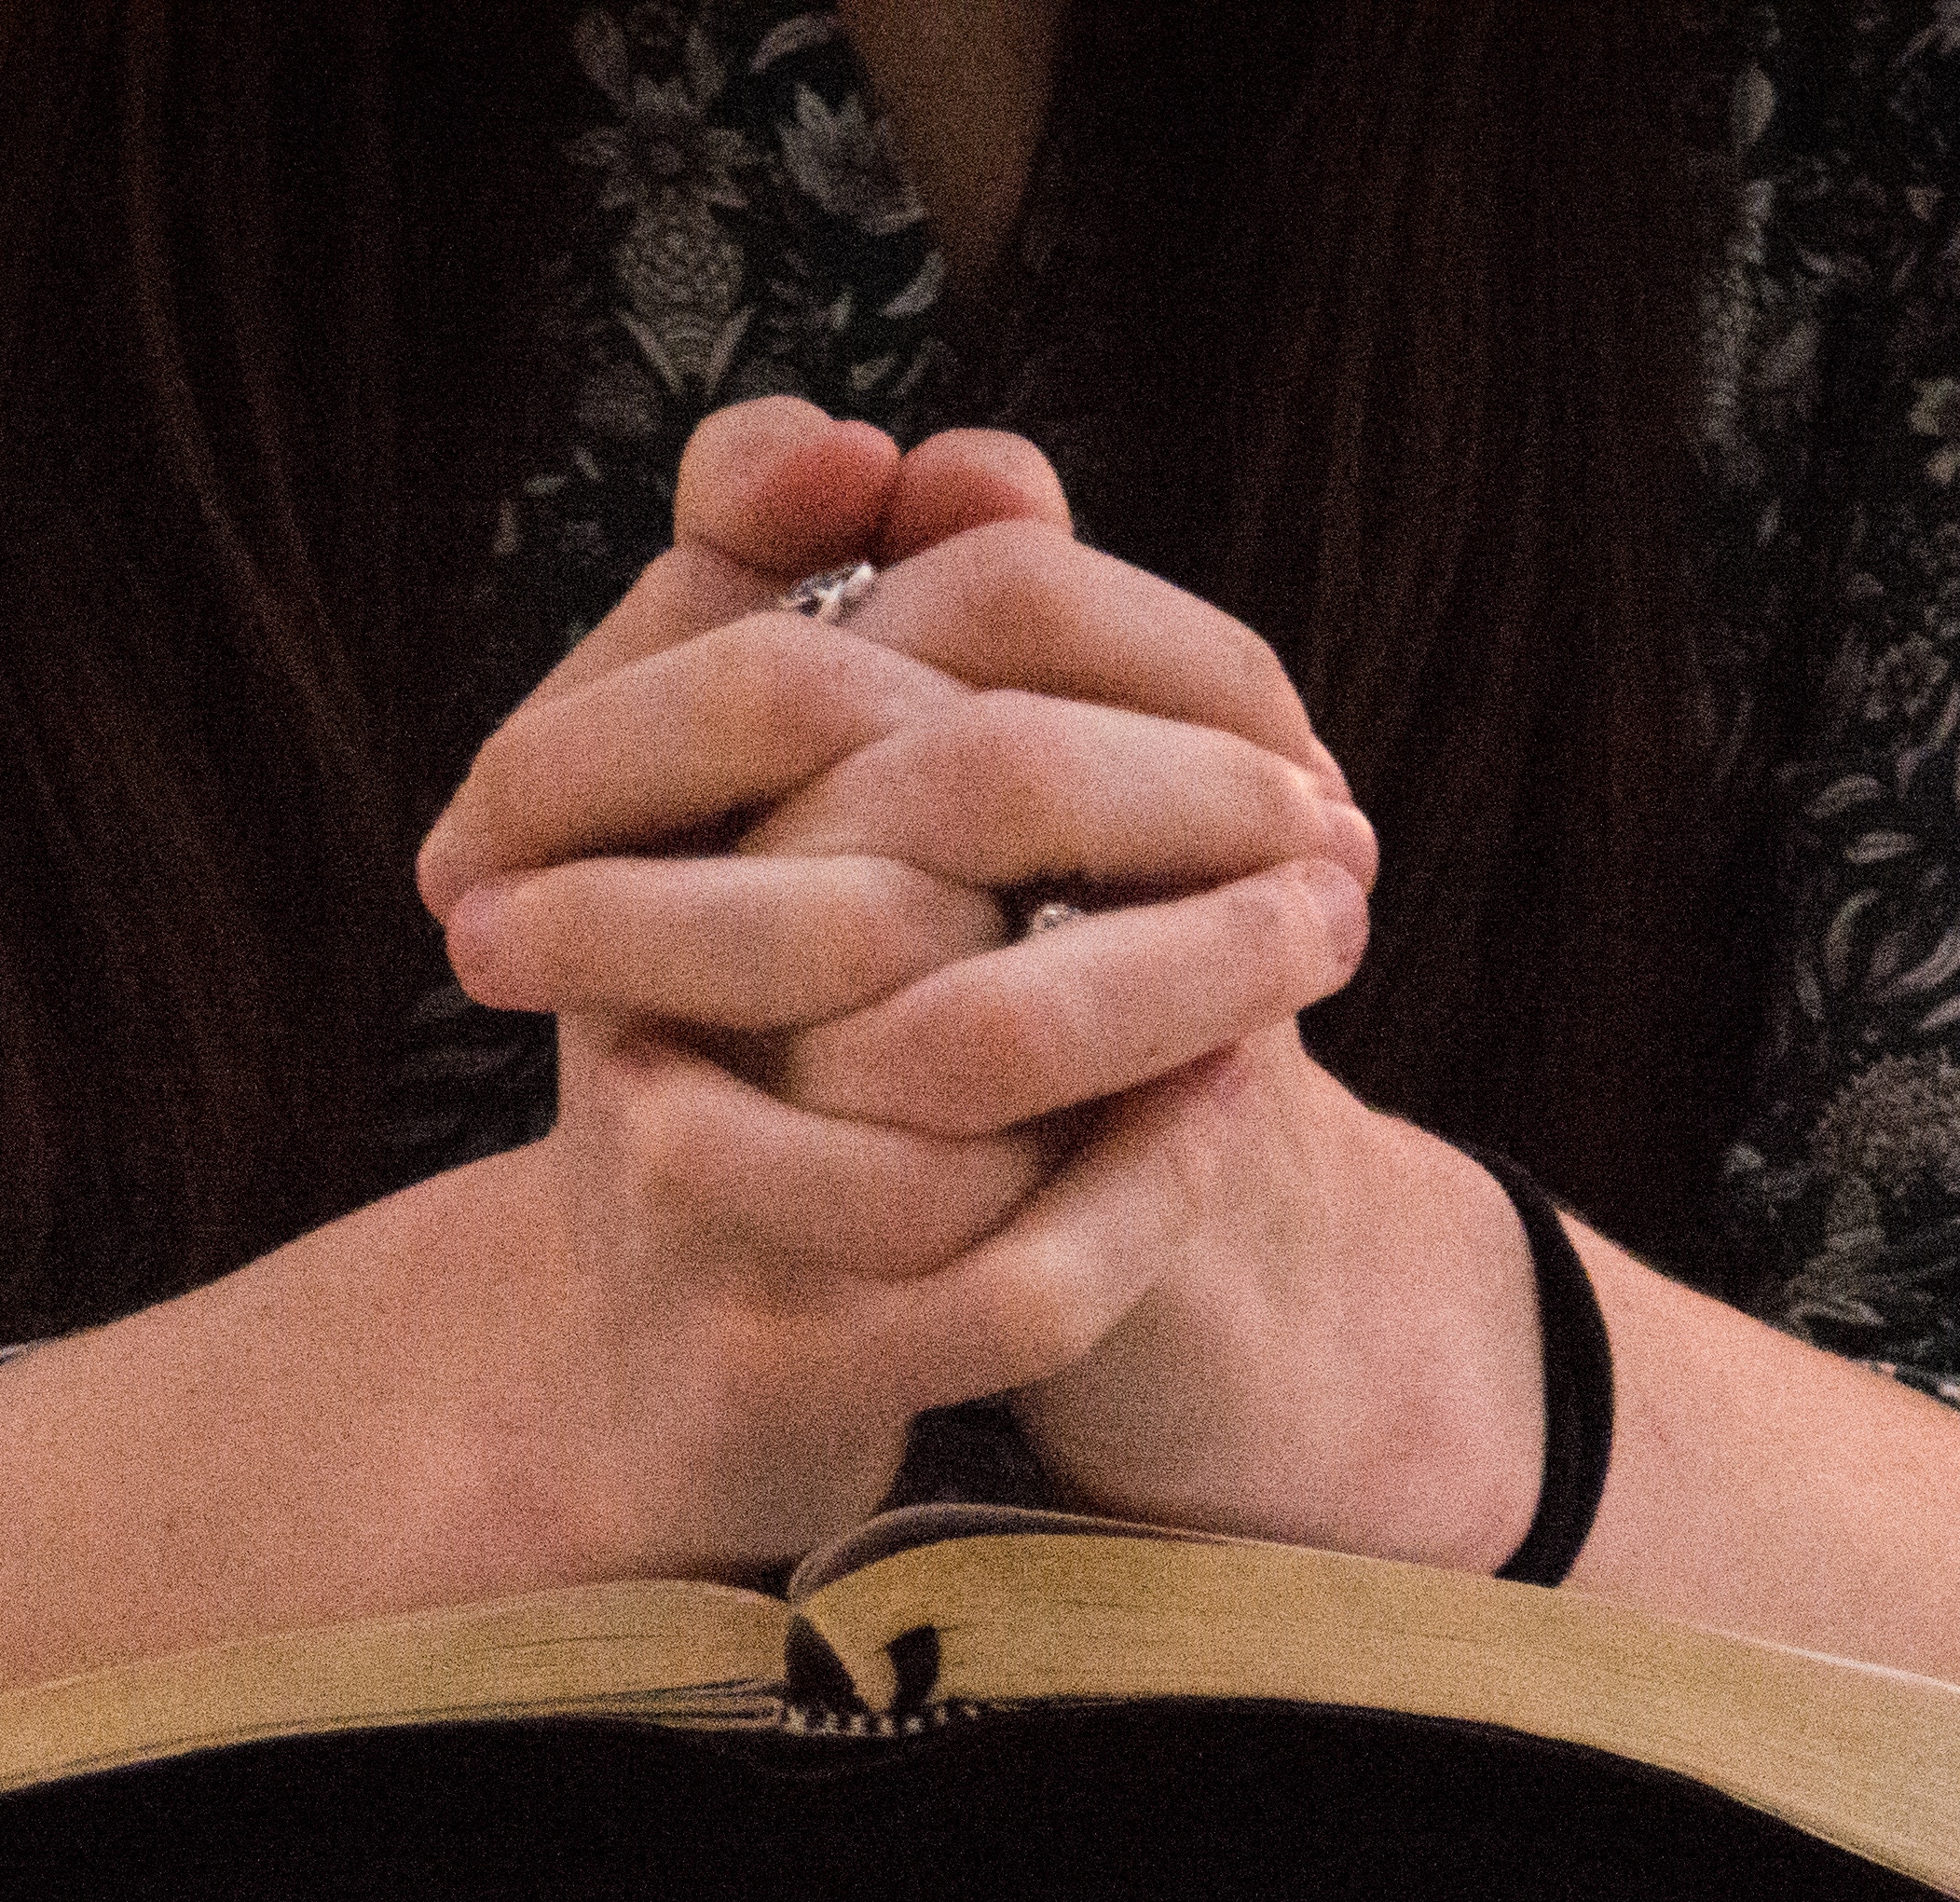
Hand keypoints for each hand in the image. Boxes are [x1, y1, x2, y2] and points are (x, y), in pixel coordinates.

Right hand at [410, 407, 1375, 1576]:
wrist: (653, 1378)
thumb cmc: (760, 1058)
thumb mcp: (779, 833)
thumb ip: (869, 628)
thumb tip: (980, 464)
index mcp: (621, 818)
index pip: (822, 648)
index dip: (1088, 640)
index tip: (1267, 703)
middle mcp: (626, 975)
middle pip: (939, 800)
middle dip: (1179, 795)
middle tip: (1338, 824)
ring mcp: (688, 1172)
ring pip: (973, 1042)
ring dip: (1192, 986)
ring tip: (1325, 950)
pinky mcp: (774, 1354)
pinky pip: (997, 1272)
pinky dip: (1148, 1188)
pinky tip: (1239, 1109)